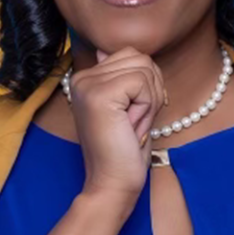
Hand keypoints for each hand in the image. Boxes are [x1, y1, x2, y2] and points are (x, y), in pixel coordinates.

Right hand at [69, 46, 166, 202]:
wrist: (112, 183)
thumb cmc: (124, 150)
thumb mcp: (127, 105)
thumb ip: (121, 77)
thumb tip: (106, 51)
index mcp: (87, 78)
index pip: (133, 54)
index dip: (147, 84)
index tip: (135, 112)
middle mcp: (82, 77)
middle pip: (141, 58)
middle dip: (150, 91)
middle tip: (134, 121)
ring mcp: (88, 84)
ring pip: (144, 67)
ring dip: (149, 99)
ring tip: (132, 124)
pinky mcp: (100, 94)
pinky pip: (142, 82)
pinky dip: (147, 106)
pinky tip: (131, 126)